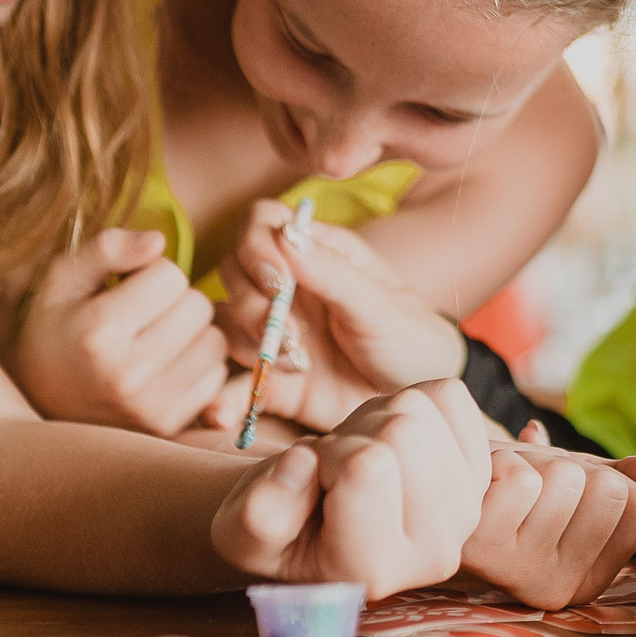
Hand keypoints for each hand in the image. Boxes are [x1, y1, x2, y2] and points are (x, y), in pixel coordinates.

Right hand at [9, 228, 228, 436]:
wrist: (39, 401)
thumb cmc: (55, 329)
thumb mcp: (63, 279)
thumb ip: (107, 248)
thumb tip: (158, 240)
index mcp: (100, 332)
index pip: (171, 275)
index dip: (153, 273)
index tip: (128, 288)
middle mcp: (128, 374)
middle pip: (199, 306)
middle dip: (177, 301)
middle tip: (145, 314)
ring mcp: (151, 406)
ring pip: (215, 341)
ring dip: (193, 333)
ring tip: (157, 338)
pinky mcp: (169, 425)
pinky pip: (216, 376)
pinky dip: (198, 365)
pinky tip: (166, 365)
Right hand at [210, 379, 492, 597]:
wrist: (310, 518)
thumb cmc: (274, 523)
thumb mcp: (243, 528)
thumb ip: (262, 511)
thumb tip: (304, 465)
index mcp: (376, 571)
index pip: (368, 468)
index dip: (326, 456)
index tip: (311, 482)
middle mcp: (436, 551)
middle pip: (403, 433)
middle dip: (355, 434)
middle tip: (335, 467)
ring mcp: (466, 510)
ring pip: (422, 410)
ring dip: (377, 418)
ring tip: (357, 455)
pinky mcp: (480, 470)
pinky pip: (449, 395)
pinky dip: (411, 400)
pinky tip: (390, 441)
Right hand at [211, 205, 467, 432]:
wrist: (415, 402)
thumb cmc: (411, 340)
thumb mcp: (381, 307)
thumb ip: (334, 274)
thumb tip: (286, 235)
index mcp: (317, 254)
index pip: (261, 224)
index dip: (255, 246)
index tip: (276, 282)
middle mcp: (288, 287)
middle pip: (234, 271)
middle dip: (251, 302)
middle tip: (290, 333)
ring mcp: (275, 331)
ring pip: (226, 322)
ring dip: (250, 344)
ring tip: (298, 368)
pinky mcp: (269, 377)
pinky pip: (230, 380)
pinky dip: (220, 396)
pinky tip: (223, 413)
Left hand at [458, 440, 635, 608]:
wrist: (440, 485)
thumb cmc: (512, 491)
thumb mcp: (576, 486)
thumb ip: (625, 482)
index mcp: (589, 581)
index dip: (605, 480)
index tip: (569, 496)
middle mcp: (558, 589)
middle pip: (606, 489)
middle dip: (569, 470)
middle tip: (532, 489)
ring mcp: (519, 571)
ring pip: (564, 479)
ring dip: (533, 463)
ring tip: (504, 487)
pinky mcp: (482, 546)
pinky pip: (521, 480)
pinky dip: (501, 462)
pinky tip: (481, 484)